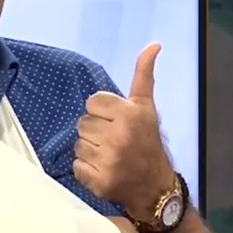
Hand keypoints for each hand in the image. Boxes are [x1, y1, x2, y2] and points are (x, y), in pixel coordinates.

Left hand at [73, 44, 174, 217]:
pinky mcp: (99, 181)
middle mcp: (120, 136)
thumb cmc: (149, 143)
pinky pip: (76, 166)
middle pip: (83, 123)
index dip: (103, 112)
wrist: (156, 188)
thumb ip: (144, 75)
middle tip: (115, 142)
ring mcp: (108, 160)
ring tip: (109, 156)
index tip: (118, 123)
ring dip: (90, 150)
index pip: (92, 102)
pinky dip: (86, 170)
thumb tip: (154, 44)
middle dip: (96, 131)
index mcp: (131, 114)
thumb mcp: (147, 107)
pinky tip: (103, 171)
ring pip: (78, 144)